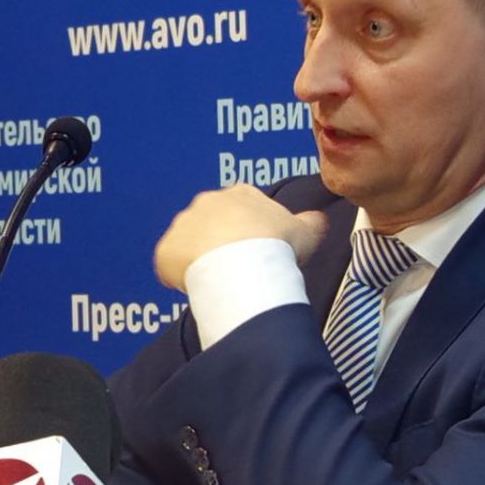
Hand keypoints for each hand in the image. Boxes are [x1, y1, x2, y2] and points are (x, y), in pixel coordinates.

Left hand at [154, 184, 327, 290]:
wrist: (243, 265)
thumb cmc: (276, 245)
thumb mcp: (306, 231)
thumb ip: (311, 222)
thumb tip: (318, 219)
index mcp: (240, 195)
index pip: (240, 209)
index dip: (248, 231)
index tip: (256, 250)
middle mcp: (206, 202)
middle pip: (211, 223)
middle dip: (220, 242)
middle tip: (237, 268)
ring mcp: (183, 225)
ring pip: (187, 242)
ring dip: (197, 258)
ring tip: (217, 281)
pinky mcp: (165, 251)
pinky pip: (169, 265)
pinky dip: (178, 277)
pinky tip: (196, 289)